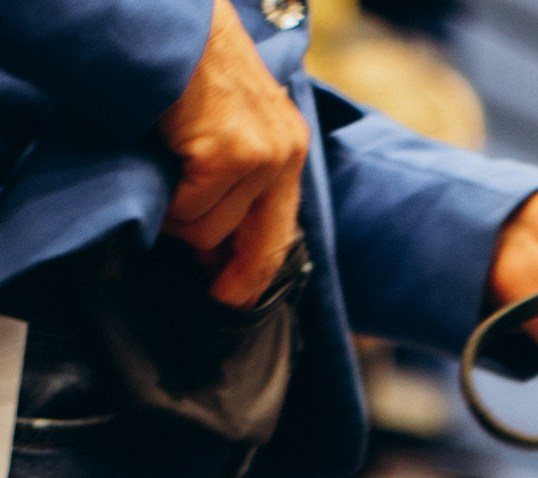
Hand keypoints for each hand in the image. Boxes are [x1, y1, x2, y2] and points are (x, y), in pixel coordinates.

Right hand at [159, 0, 309, 307]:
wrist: (170, 18)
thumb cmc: (187, 68)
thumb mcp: (226, 122)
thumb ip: (235, 177)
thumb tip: (215, 249)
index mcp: (288, 147)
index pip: (280, 235)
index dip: (256, 278)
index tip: (234, 304)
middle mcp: (283, 154)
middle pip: (257, 250)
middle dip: (229, 280)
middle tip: (207, 293)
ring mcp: (258, 155)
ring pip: (211, 233)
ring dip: (180, 220)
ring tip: (167, 181)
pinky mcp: (228, 155)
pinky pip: (190, 213)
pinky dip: (167, 203)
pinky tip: (161, 167)